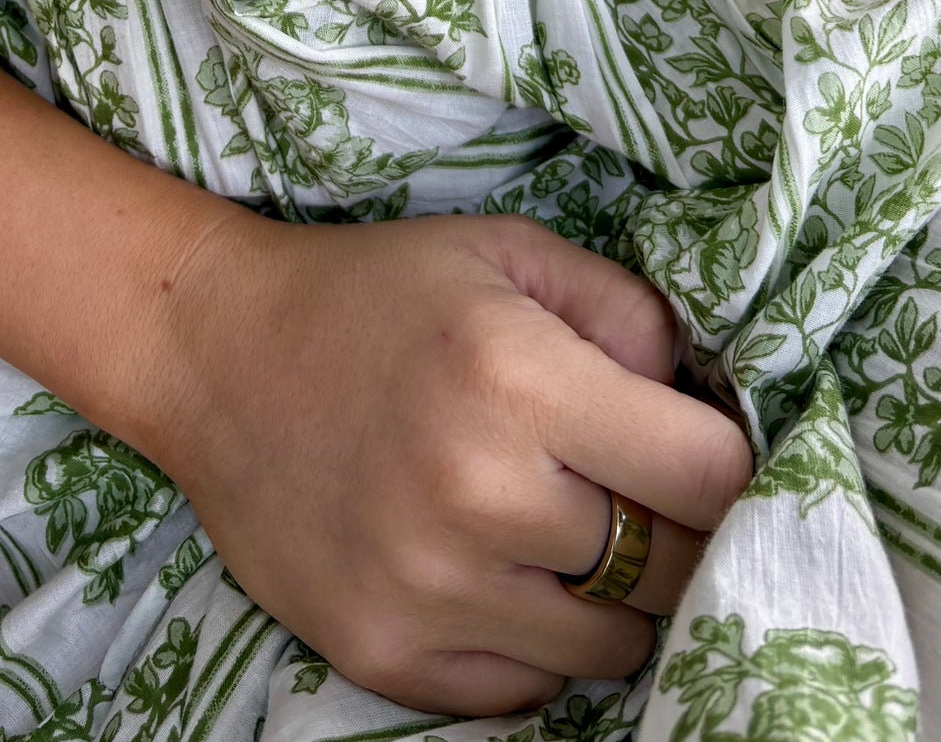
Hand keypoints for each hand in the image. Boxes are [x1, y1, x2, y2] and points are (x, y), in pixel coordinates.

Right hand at [143, 211, 751, 717]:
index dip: (727, 464)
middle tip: (636, 493)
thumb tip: (701, 399)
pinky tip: (495, 569)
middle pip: (673, 572)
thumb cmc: (377, 294)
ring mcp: (428, 589)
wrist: (213, 353)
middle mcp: (477, 492)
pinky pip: (529, 686)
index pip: (708, 475)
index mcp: (516, 377)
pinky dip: (534, 637)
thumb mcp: (508, 254)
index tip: (701, 450)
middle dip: (675, 533)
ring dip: (609, 597)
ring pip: (611, 647)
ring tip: (560, 531)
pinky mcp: (384, 655)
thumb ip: (628, 311)